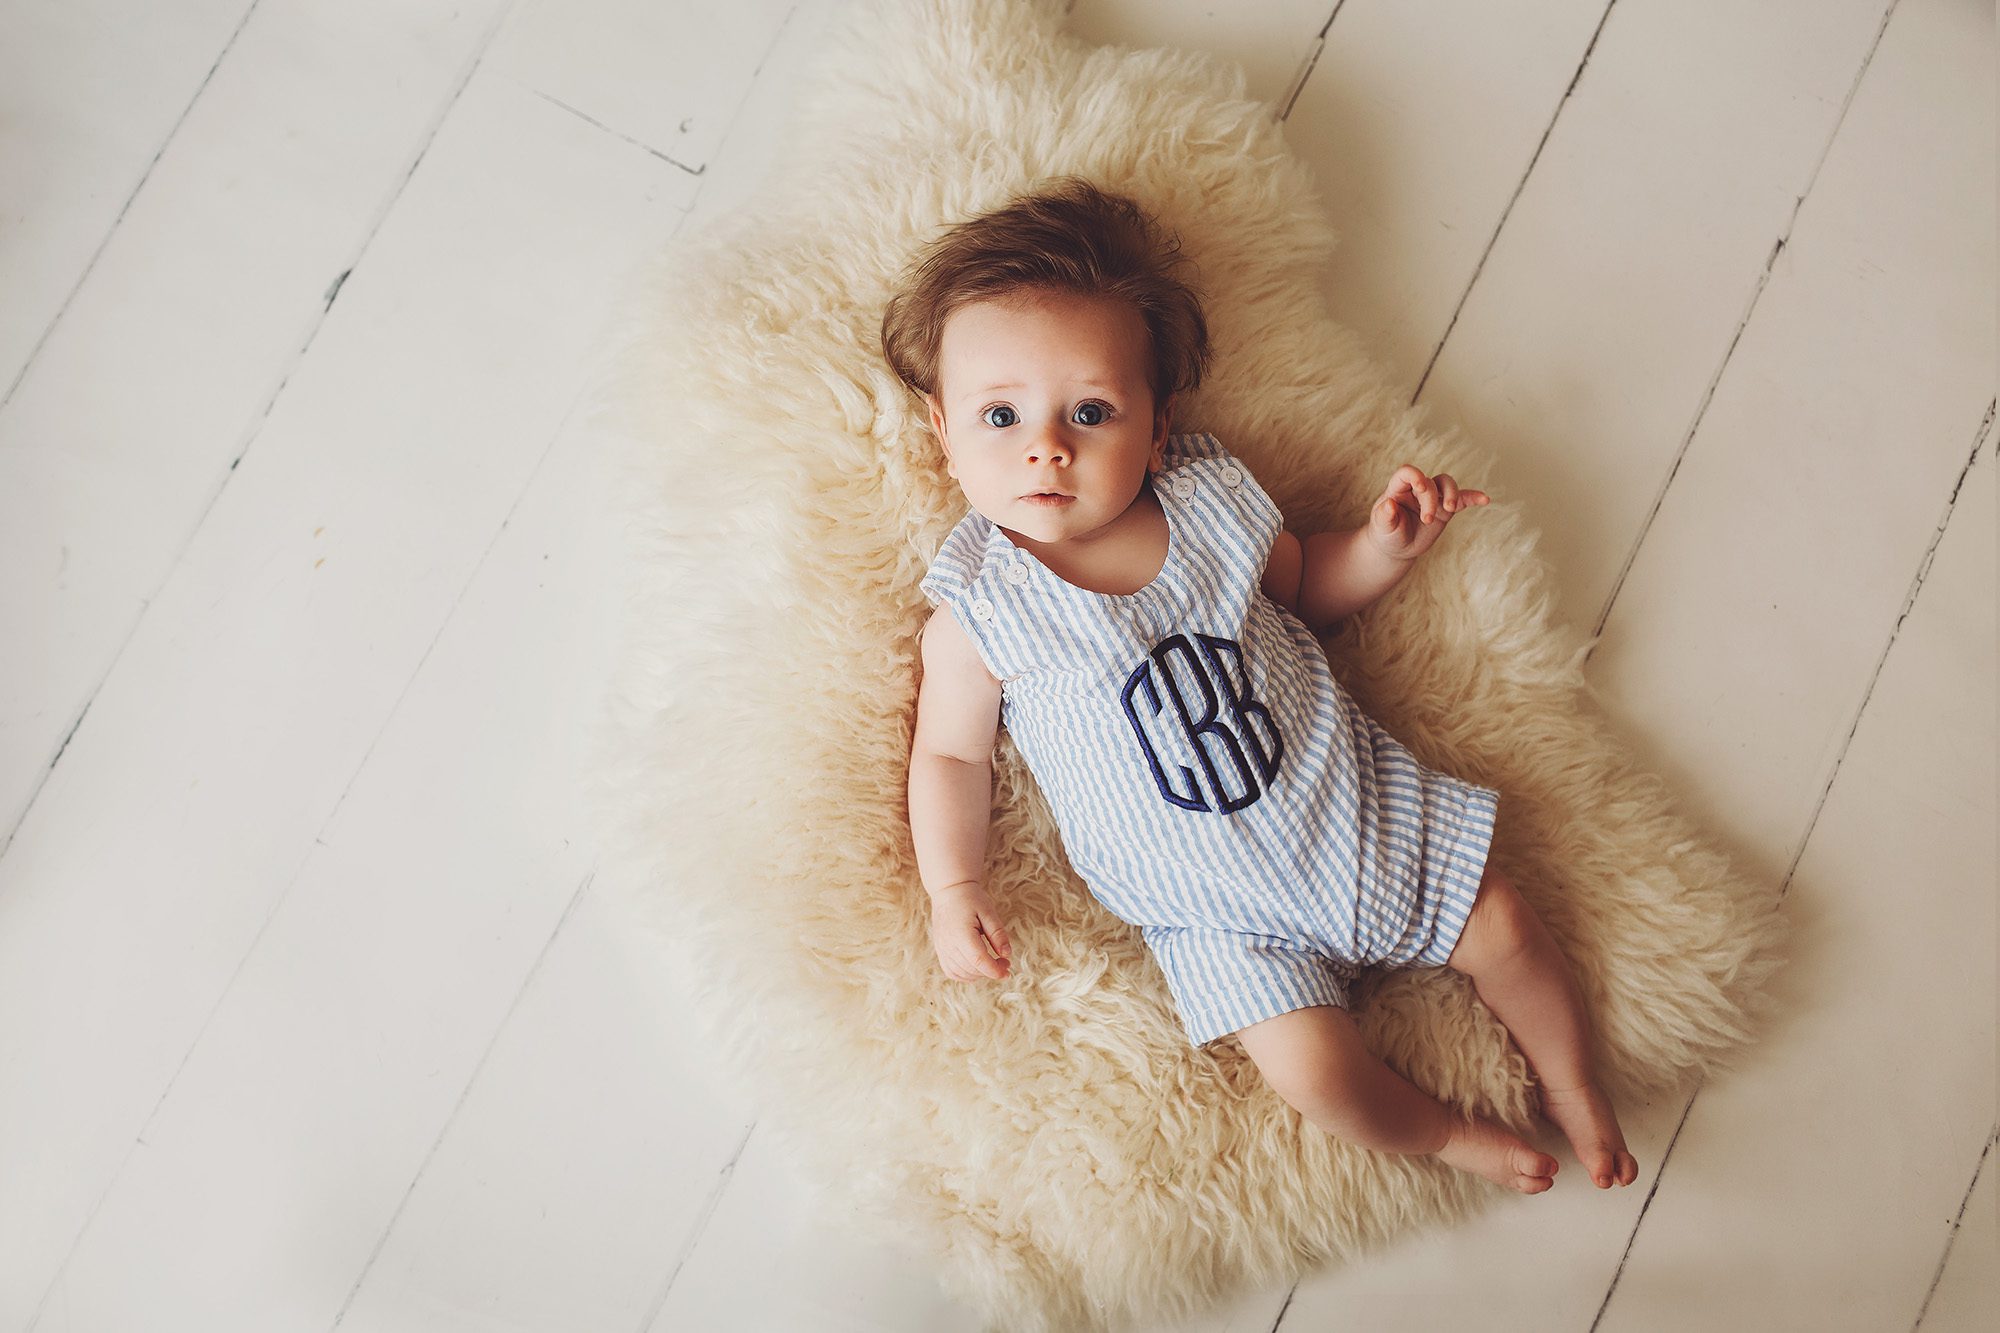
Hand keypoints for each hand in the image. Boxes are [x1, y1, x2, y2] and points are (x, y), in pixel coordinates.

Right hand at [929, 881, 1012, 981]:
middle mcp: (948, 944)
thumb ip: (998, 934)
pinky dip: (966, 975)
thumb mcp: (989, 912)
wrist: (949, 891)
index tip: (1008, 972)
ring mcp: (942, 949)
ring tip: (991, 963)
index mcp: (961, 933)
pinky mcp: (940, 951)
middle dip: (991, 971)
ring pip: (962, 974)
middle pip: (972, 969)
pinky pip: (952, 972)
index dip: (995, 970)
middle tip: (1004, 962)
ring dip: (979, 974)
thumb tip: (1007, 955)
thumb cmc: (970, 899)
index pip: (979, 961)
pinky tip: (977, 968)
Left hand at [1365, 463, 1489, 561]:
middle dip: (1431, 500)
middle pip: (1430, 482)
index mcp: (1398, 489)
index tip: (1421, 487)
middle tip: (1427, 520)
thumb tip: (1389, 505)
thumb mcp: (1381, 527)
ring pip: (1446, 484)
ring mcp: (1433, 498)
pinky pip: (1462, 499)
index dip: (1416, 475)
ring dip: (1452, 494)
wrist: (1397, 548)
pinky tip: (1484, 499)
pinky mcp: (1445, 509)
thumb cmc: (1386, 534)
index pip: (1407, 472)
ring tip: (1450, 509)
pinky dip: (1472, 498)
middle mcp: (1417, 489)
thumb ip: (1384, 516)